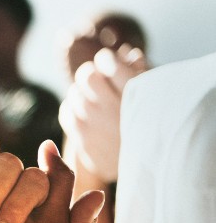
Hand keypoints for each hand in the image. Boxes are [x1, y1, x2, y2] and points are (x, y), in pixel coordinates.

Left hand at [60, 46, 146, 182]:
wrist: (144, 169)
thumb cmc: (152, 125)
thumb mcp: (155, 96)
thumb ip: (142, 72)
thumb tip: (127, 54)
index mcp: (136, 93)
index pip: (108, 62)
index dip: (106, 60)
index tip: (109, 64)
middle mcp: (112, 108)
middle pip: (87, 75)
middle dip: (91, 73)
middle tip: (97, 80)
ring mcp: (95, 124)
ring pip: (74, 92)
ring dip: (81, 92)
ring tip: (93, 100)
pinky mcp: (83, 139)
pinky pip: (66, 111)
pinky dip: (72, 107)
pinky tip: (84, 112)